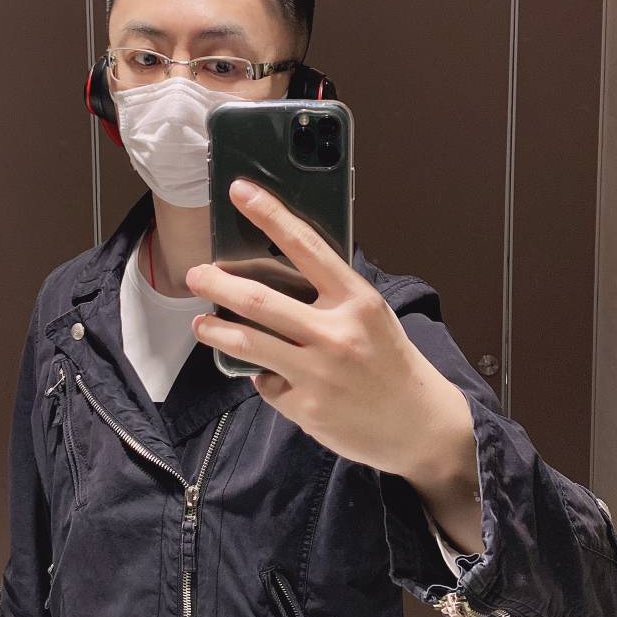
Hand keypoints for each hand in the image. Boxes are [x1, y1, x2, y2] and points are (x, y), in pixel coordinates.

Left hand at [185, 178, 472, 480]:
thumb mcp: (372, 316)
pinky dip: (264, 377)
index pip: (306, 246)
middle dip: (217, 284)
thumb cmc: (391, 362)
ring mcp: (319, 373)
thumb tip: (276, 276)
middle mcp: (336, 333)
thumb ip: (331, 296)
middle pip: (259, 300)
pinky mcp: (306, 408)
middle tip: (195, 275)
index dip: (269, 215)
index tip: (240, 191)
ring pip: (248, 343)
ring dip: (215, 331)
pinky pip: (267, 383)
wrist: (421, 425)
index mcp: (356, 300)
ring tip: (200, 324)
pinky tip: (273, 376)